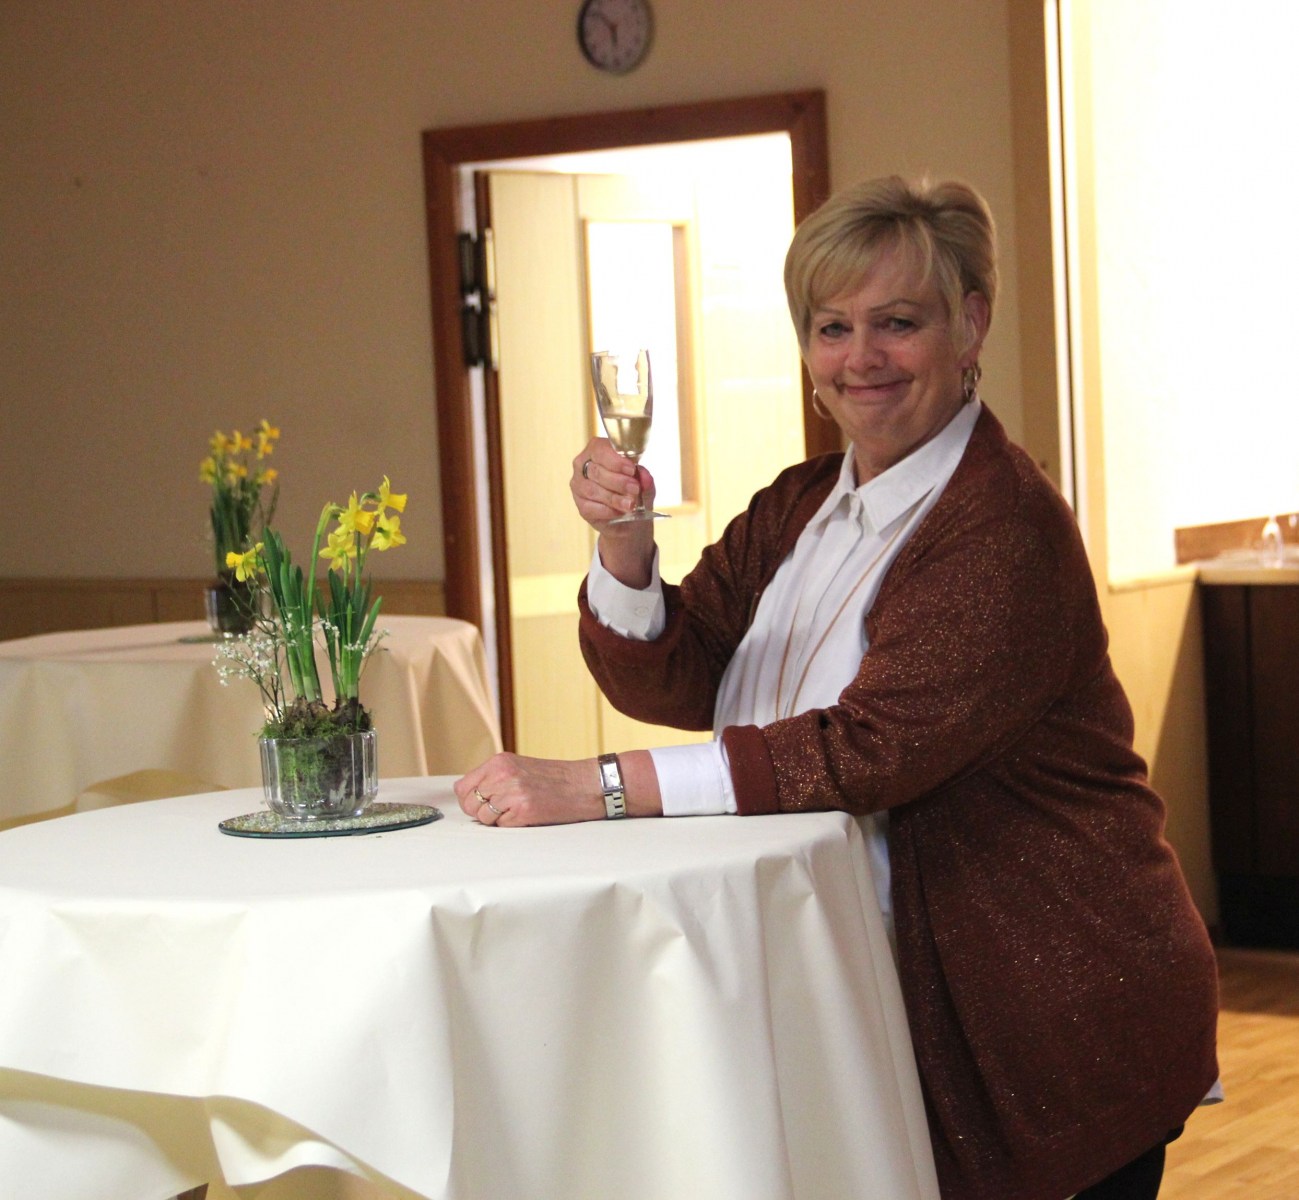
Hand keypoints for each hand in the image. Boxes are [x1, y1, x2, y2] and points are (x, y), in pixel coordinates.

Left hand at [454, 752, 603, 826]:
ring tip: (517, 811)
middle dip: (481, 812)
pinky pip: (501, 826)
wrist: (583, 784)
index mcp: (499, 762)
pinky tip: (527, 814)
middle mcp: (502, 774)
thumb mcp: (518, 767)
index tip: (481, 803)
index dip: (469, 800)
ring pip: (484, 817)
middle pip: (470, 804)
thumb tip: (466, 794)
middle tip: (502, 810)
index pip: (462, 786)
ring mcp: (512, 792)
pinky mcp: (523, 810)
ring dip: (497, 820)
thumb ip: (493, 777)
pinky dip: (512, 825)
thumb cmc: (554, 778)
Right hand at [571, 437, 656, 529]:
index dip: (616, 461)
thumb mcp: (643, 481)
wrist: (631, 517)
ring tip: (630, 504)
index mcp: (596, 450)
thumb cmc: (633, 491)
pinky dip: (608, 511)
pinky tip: (620, 512)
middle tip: (635, 488)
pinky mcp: (581, 506)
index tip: (632, 470)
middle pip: (596, 471)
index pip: (600, 450)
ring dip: (614, 498)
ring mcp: (578, 486)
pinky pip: (591, 508)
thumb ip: (644, 477)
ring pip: (592, 490)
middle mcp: (582, 466)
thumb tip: (645, 477)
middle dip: (618, 481)